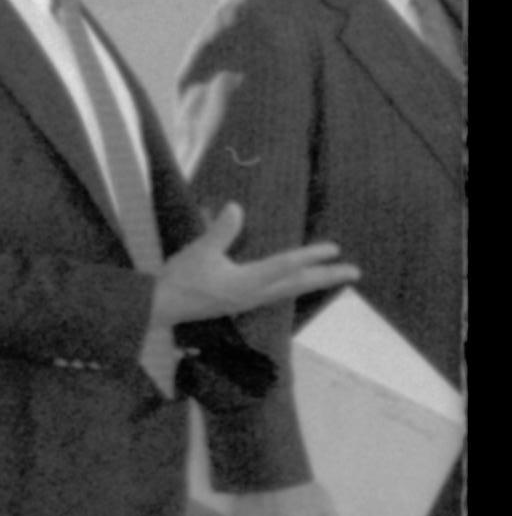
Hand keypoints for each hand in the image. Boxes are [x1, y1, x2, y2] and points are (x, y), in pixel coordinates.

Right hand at [151, 205, 353, 326]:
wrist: (161, 308)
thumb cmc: (180, 280)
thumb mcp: (198, 252)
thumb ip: (219, 231)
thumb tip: (235, 207)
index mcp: (246, 281)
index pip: (285, 266)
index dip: (310, 256)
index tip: (334, 249)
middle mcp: (254, 294)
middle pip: (297, 284)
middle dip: (326, 277)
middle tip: (354, 272)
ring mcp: (249, 300)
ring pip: (290, 290)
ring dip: (313, 282)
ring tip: (331, 277)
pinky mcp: (241, 301)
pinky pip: (278, 293)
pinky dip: (294, 286)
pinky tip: (294, 283)